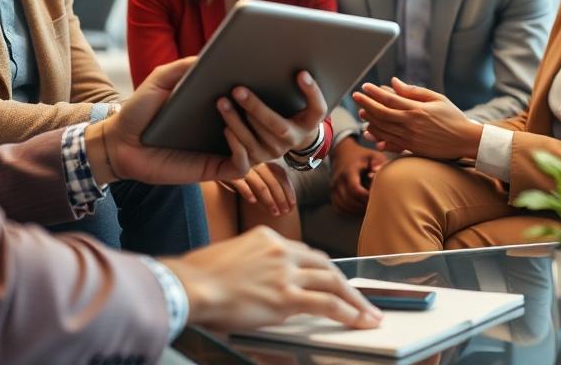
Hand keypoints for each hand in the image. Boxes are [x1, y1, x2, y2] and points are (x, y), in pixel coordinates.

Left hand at [91, 57, 252, 183]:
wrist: (119, 141)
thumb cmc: (140, 111)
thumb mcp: (160, 80)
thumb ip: (183, 66)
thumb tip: (212, 55)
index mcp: (216, 108)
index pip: (250, 101)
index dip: (261, 89)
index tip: (259, 70)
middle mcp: (223, 129)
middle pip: (261, 124)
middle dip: (261, 105)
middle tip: (244, 86)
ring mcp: (220, 150)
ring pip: (257, 146)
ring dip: (248, 125)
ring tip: (228, 103)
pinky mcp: (212, 169)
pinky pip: (241, 166)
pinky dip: (242, 151)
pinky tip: (228, 132)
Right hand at [162, 227, 381, 330]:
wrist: (191, 285)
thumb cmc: (199, 276)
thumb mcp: (229, 257)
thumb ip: (251, 265)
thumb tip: (259, 283)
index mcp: (266, 238)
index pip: (304, 253)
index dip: (321, 270)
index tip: (330, 281)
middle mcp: (281, 251)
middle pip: (325, 265)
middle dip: (345, 284)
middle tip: (360, 298)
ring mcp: (286, 273)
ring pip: (332, 283)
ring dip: (355, 300)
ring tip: (369, 314)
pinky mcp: (286, 297)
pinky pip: (327, 304)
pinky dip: (348, 313)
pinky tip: (359, 320)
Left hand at [215, 70, 326, 165]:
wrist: (289, 138)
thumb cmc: (290, 107)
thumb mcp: (297, 98)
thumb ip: (292, 83)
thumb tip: (283, 54)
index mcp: (309, 122)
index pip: (317, 109)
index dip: (312, 93)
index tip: (301, 73)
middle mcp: (294, 139)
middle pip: (278, 126)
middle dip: (256, 108)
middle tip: (237, 90)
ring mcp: (276, 152)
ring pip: (257, 140)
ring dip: (237, 121)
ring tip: (222, 103)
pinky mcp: (260, 160)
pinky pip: (246, 156)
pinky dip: (234, 142)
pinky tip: (225, 127)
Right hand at [221, 162, 295, 216]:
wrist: (220, 164)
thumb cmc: (245, 173)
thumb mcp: (260, 175)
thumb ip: (272, 185)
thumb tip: (288, 205)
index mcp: (266, 162)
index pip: (282, 176)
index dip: (289, 191)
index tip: (292, 205)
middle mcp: (258, 163)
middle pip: (273, 182)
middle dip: (281, 199)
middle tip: (284, 213)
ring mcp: (245, 167)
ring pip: (260, 185)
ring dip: (268, 201)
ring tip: (274, 213)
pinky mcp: (231, 172)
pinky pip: (241, 182)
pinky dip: (247, 192)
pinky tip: (253, 201)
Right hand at [330, 137, 386, 215]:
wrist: (342, 153)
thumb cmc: (361, 156)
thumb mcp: (372, 155)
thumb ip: (378, 161)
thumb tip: (376, 170)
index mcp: (348, 171)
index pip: (355, 190)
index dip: (366, 197)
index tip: (377, 198)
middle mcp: (338, 181)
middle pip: (349, 200)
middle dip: (363, 206)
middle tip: (375, 207)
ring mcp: (333, 188)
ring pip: (343, 206)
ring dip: (356, 210)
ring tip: (369, 209)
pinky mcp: (332, 193)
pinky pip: (338, 208)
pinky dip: (349, 211)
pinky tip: (359, 209)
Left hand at [352, 77, 482, 159]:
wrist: (466, 140)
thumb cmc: (453, 116)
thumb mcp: (436, 98)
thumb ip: (413, 91)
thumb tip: (394, 82)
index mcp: (417, 109)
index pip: (389, 99)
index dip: (374, 93)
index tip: (364, 87)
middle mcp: (411, 124)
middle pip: (381, 113)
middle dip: (366, 104)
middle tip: (356, 97)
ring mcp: (410, 138)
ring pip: (383, 129)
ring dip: (370, 120)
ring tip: (362, 113)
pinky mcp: (412, 149)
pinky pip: (390, 143)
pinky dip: (378, 138)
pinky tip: (371, 133)